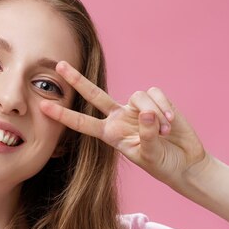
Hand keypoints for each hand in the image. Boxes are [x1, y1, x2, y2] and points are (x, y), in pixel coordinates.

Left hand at [40, 61, 207, 186]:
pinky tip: (172, 123)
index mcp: (110, 134)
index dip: (64, 115)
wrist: (184, 162)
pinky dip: (165, 108)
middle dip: (77, 80)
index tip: (43, 107)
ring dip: (153, 114)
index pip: (82, 123)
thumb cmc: (162, 163)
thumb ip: (146, 135)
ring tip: (165, 132)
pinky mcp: (156, 101)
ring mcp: (137, 108)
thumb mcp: (150, 155)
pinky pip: (156, 95)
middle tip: (60, 65)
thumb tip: (146, 113)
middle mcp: (119, 117)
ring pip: (137, 96)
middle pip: (94, 95)